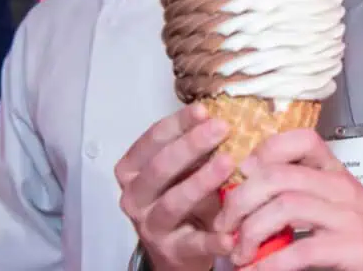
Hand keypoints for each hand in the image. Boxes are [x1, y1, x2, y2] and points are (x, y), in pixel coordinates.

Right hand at [115, 103, 236, 270]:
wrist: (177, 250)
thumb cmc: (180, 198)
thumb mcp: (182, 169)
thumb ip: (194, 146)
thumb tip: (224, 116)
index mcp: (132, 170)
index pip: (152, 140)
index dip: (177, 123)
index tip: (203, 109)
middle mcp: (135, 197)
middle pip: (159, 168)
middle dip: (190, 145)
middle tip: (221, 127)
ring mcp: (151, 226)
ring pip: (172, 202)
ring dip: (200, 181)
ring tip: (228, 162)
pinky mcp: (172, 252)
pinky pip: (193, 244)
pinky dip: (212, 240)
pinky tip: (230, 233)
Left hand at [214, 129, 362, 270]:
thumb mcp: (337, 205)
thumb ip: (301, 195)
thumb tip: (245, 196)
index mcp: (335, 174)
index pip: (302, 140)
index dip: (265, 150)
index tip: (242, 172)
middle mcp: (341, 190)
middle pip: (279, 176)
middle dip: (240, 200)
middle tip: (225, 224)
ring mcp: (348, 218)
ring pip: (286, 206)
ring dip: (251, 231)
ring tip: (239, 252)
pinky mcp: (351, 249)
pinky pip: (300, 251)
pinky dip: (269, 264)